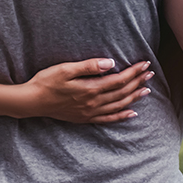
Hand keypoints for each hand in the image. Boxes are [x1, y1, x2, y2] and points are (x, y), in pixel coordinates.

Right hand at [14, 59, 152, 122]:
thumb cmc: (46, 82)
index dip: (133, 72)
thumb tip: (110, 63)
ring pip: (118, 106)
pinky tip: (131, 113)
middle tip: (150, 73)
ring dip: (134, 98)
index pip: (118, 80)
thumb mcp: (65, 69)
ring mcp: (90, 112)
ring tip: (146, 91)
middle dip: (137, 82)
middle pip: (122, 92)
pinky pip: (108, 119)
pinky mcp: (85, 118)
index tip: (144, 64)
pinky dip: (122, 116)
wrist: (32, 102)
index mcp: (90, 89)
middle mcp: (93, 103)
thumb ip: (88, 66)